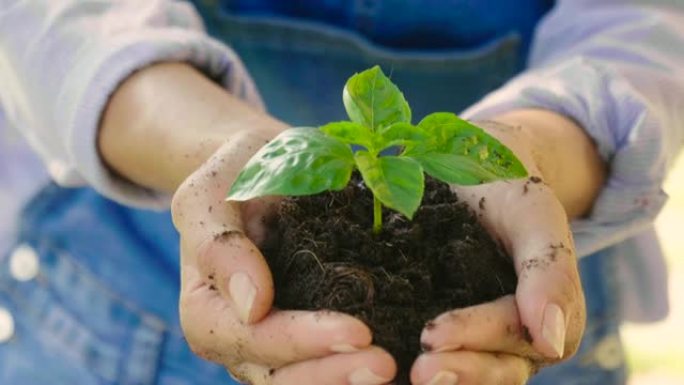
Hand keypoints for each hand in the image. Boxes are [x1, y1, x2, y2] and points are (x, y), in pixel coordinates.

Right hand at [172, 134, 396, 384]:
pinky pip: (328, 361)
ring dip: (347, 379)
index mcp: (206, 310)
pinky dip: (354, 369)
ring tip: (394, 370)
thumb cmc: (234, 175)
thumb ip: (219, 248)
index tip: (357, 331)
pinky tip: (399, 370)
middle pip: (282, 375)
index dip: (301, 341)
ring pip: (307, 379)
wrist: (263, 167)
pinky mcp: (306, 335)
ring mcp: (273, 343)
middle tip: (386, 364)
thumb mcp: (210, 196)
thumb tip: (252, 308)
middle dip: (333, 373)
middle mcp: (238, 338)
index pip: (253, 338)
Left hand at [411, 113, 603, 384]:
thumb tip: (552, 341)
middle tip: (420, 371)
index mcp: (541, 316)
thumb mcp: (533, 217)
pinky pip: (430, 352)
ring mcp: (473, 338)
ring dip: (441, 376)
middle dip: (459, 370)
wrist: (471, 173)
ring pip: (465, 370)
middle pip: (493, 368)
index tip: (433, 334)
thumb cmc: (507, 193)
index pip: (514, 334)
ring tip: (405, 376)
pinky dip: (408, 362)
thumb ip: (549, 272)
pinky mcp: (433, 325)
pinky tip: (383, 370)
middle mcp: (509, 338)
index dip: (477, 335)